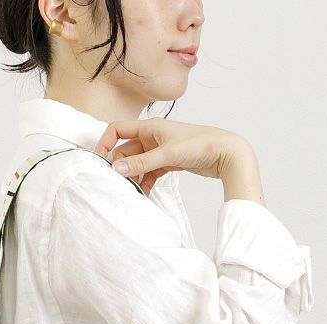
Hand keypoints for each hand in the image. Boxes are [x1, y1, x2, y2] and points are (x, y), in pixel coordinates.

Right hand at [93, 117, 255, 196]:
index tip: (101, 160)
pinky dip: (145, 182)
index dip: (106, 142)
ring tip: (130, 192)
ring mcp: (160, 150)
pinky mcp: (169, 162)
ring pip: (138, 164)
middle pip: (127, 150)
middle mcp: (153, 136)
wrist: (226, 153)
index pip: (118, 129)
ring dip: (133, 177)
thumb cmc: (200, 144)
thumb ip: (142, 163)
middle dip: (120, 166)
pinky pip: (150, 172)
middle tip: (116, 183)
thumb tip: (117, 169)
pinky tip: (145, 193)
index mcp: (150, 127)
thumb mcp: (167, 154)